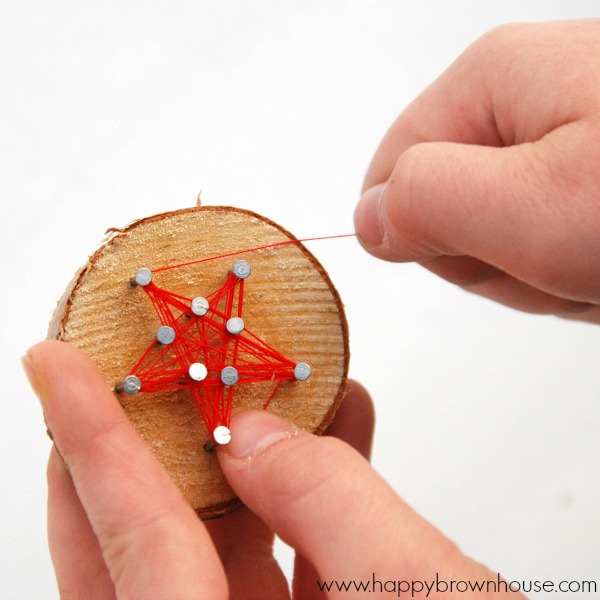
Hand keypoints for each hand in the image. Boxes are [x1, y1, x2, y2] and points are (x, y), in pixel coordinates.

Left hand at [24, 340, 520, 598]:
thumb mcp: (419, 588)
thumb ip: (331, 500)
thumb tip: (255, 434)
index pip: (135, 547)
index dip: (95, 445)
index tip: (59, 366)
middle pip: (144, 559)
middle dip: (140, 450)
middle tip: (135, 374)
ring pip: (214, 556)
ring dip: (240, 462)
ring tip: (256, 387)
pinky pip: (278, 566)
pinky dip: (297, 500)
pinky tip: (336, 438)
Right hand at [355, 20, 599, 322]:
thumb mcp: (532, 210)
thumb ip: (424, 204)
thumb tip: (367, 218)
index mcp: (490, 79)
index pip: (389, 178)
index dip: (426, 237)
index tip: (494, 253)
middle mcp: (521, 95)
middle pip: (446, 209)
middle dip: (497, 261)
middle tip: (564, 260)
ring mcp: (564, 132)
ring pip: (499, 234)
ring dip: (544, 269)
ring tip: (598, 261)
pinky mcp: (592, 167)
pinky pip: (549, 236)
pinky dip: (577, 267)